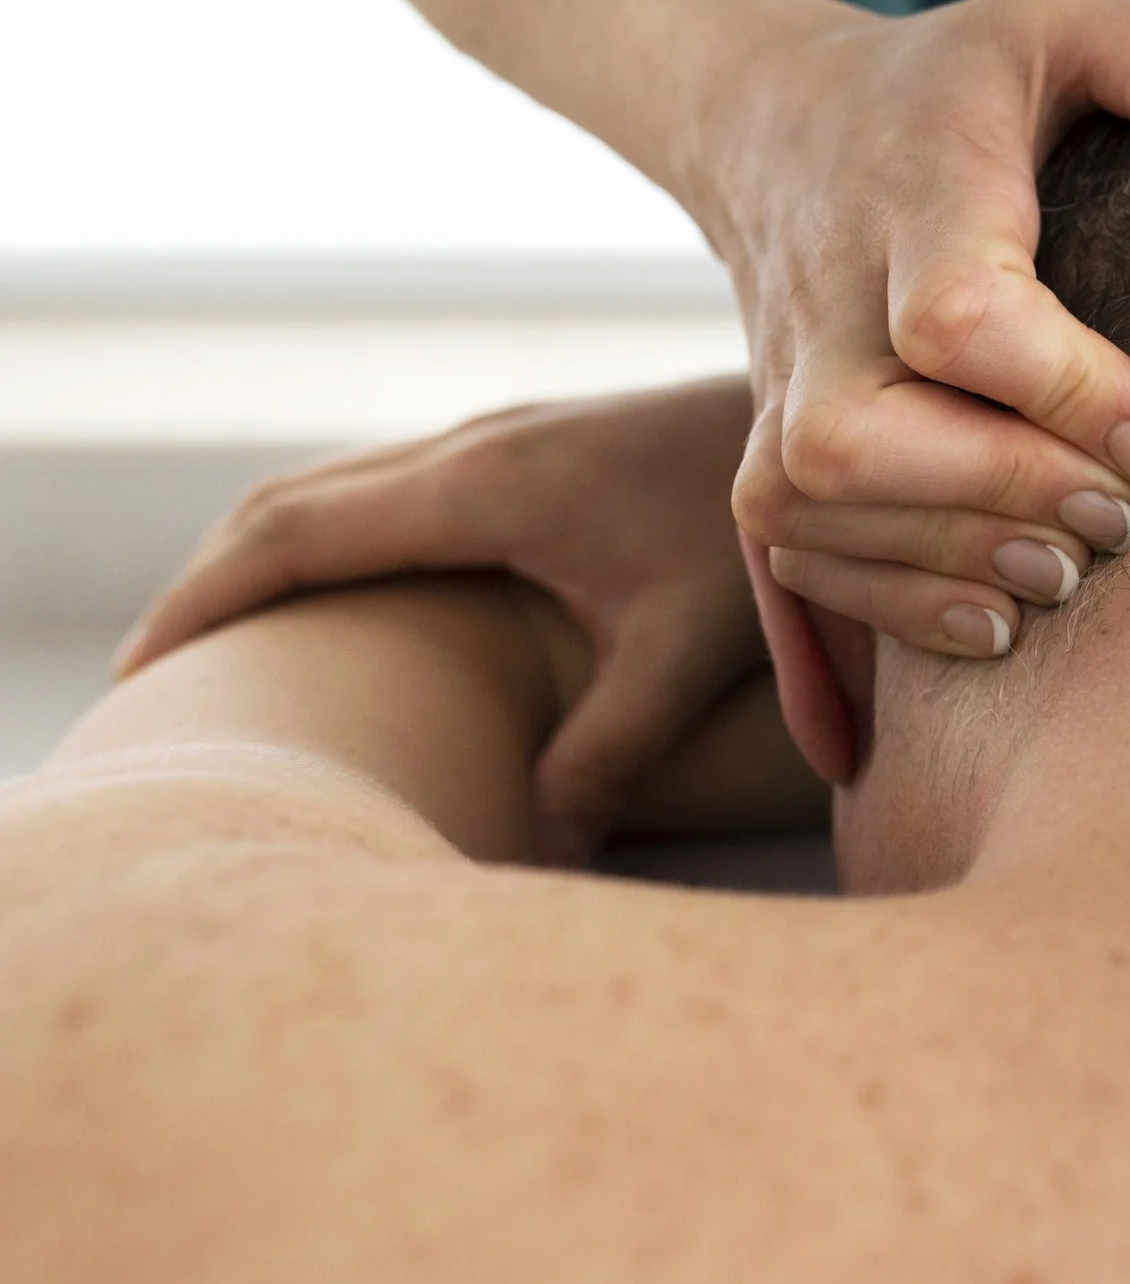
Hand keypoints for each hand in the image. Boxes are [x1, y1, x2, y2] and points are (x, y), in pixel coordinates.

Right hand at [115, 377, 766, 863]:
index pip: (292, 534)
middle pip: (294, 501)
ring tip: (231, 643)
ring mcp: (508, 438)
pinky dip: (342, 536)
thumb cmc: (762, 537)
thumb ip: (606, 751)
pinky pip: (398, 486)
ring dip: (276, 554)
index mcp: (481, 487)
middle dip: (215, 581)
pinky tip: (359, 597)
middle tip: (155, 674)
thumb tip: (533, 852)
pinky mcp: (543, 448)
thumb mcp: (684, 649)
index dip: (205, 602)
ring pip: (346, 486)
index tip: (140, 671)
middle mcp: (477, 447)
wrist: (835, 431)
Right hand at [701, 0, 1129, 658]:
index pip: (958, 319)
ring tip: (1073, 563)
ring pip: (832, 519)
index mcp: (913, 195)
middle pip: (867, 443)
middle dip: (1014, 496)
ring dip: (966, 564)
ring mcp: (775, 395)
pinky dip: (904, 609)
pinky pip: (810, 568)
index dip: (1071, 397)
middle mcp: (820, 306)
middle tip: (1127, 516)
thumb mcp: (1073, 25)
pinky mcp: (764, 464)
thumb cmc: (961, 87)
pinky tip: (1000, 608)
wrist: (782, 131)